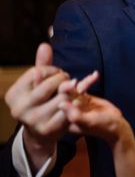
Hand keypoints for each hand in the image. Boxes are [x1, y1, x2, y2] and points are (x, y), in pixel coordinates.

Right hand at [5, 44, 69, 168]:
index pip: (37, 71)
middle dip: (63, 79)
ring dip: (73, 91)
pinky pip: (69, 111)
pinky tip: (79, 98)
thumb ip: (42, 65)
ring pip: (62, 97)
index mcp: (13, 95)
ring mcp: (33, 120)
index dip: (52, 70)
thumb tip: (45, 45)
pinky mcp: (49, 129)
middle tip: (69, 80)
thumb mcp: (38, 83)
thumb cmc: (41, 100)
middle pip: (51, 84)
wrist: (41, 131)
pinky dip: (77, 102)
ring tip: (74, 88)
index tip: (57, 72)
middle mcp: (19, 109)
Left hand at [58, 71, 124, 144]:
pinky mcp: (84, 97)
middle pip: (63, 94)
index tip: (75, 90)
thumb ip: (75, 115)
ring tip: (92, 78)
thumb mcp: (89, 122)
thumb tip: (60, 104)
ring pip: (73, 88)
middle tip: (78, 83)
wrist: (115, 124)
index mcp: (64, 121)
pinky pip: (83, 86)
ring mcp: (75, 103)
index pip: (59, 104)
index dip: (64, 95)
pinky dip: (89, 80)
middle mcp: (67, 111)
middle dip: (71, 86)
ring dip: (83, 82)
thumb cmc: (102, 126)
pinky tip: (95, 75)